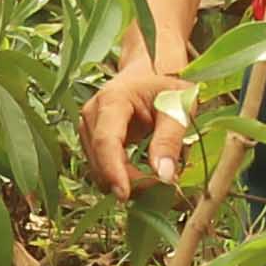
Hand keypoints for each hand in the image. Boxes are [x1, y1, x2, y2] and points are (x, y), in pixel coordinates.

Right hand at [80, 50, 191, 197]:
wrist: (152, 70)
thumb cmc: (167, 85)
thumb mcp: (178, 107)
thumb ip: (170, 139)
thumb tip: (164, 176)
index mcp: (112, 100)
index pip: (106, 141)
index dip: (114, 171)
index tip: (126, 195)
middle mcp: (92, 113)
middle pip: (100, 159)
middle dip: (128, 181)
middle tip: (161, 189)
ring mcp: (88, 127)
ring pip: (98, 168)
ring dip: (125, 182)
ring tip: (156, 182)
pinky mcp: (91, 139)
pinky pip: (101, 167)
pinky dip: (121, 177)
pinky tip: (142, 177)